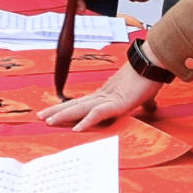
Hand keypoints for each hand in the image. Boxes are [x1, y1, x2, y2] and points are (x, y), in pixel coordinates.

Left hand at [37, 60, 161, 130]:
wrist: (152, 64)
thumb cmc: (148, 78)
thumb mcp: (144, 96)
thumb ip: (144, 103)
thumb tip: (150, 107)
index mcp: (106, 95)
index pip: (81, 103)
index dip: (66, 108)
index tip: (53, 113)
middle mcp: (102, 96)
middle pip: (75, 104)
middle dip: (56, 111)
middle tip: (39, 116)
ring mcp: (108, 99)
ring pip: (80, 108)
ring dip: (63, 115)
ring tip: (49, 121)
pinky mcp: (117, 104)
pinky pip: (98, 114)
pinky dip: (86, 121)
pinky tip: (76, 129)